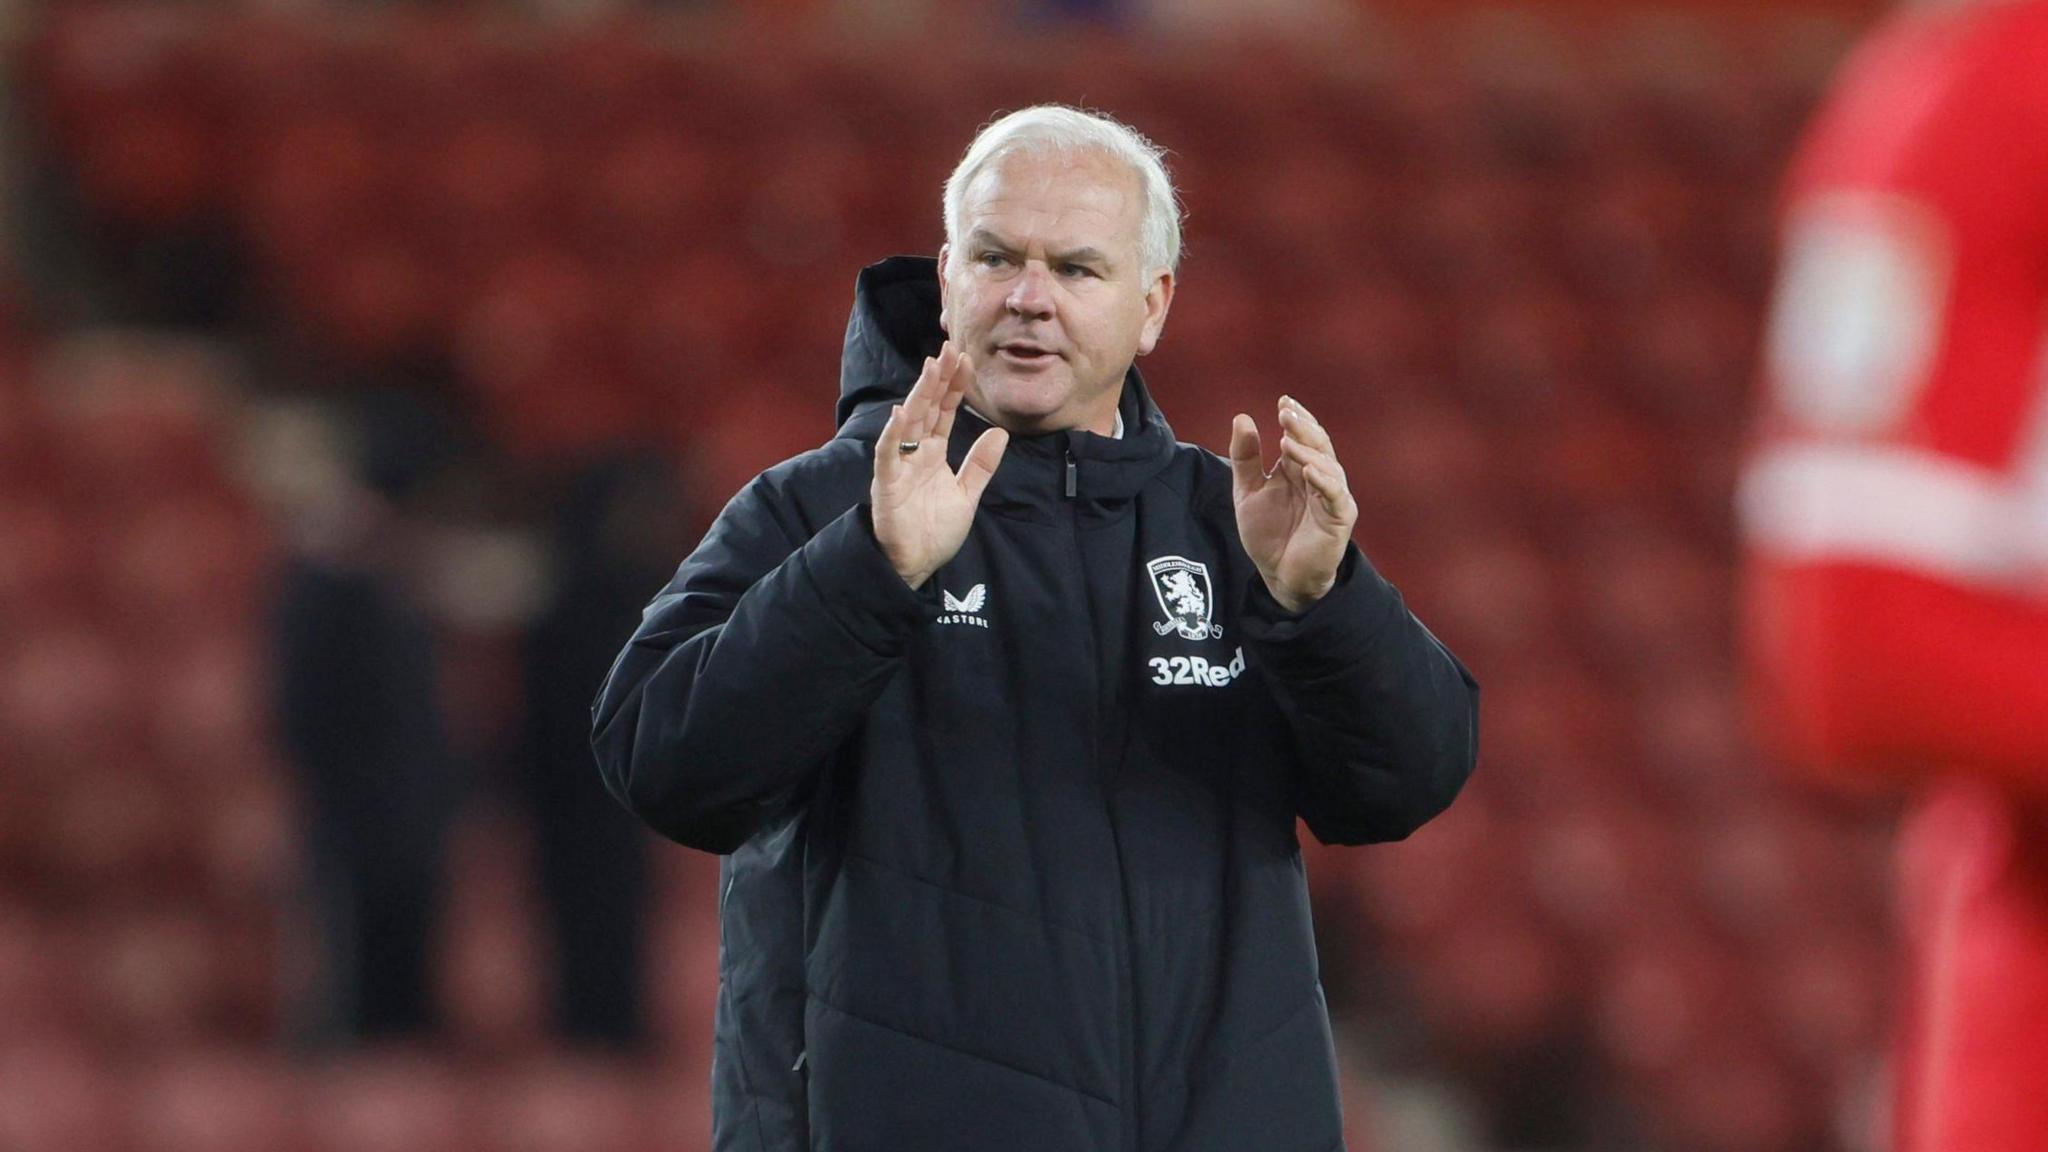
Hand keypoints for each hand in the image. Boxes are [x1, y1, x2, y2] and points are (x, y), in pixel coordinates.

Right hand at [873, 340, 1009, 589]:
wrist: (914, 565)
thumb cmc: (934, 531)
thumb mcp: (967, 495)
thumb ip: (981, 465)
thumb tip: (1001, 433)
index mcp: (933, 454)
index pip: (945, 412)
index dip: (954, 387)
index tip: (966, 360)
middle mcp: (915, 453)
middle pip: (928, 409)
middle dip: (938, 379)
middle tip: (950, 349)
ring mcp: (899, 465)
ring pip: (909, 423)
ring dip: (919, 395)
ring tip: (930, 368)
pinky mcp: (886, 483)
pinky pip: (888, 454)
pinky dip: (893, 434)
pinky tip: (901, 413)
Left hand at [1229, 396, 1356, 613]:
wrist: (1279, 576)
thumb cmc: (1268, 534)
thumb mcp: (1247, 492)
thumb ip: (1245, 458)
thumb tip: (1243, 417)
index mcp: (1299, 469)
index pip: (1303, 436)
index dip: (1296, 418)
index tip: (1282, 400)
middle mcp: (1320, 478)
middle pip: (1318, 444)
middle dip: (1303, 427)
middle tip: (1286, 412)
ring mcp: (1332, 497)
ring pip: (1327, 465)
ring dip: (1308, 451)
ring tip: (1288, 440)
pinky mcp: (1339, 518)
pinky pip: (1334, 495)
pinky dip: (1323, 481)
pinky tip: (1308, 470)